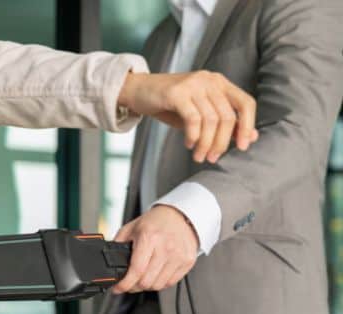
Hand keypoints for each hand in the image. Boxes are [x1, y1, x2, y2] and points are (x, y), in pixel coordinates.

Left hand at [112, 205, 198, 293]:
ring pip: (158, 285)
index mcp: (149, 238)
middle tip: (129, 282)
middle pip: (146, 281)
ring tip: (142, 277)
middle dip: (133, 286)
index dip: (125, 284)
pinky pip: (170, 283)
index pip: (136, 270)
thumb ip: (118, 245)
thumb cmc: (155, 222)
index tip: (118, 288)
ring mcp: (178, 256)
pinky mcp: (187, 262)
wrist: (179, 216)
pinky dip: (160, 282)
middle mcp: (166, 247)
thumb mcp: (131, 228)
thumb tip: (109, 262)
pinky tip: (155, 274)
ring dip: (147, 285)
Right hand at [117, 71, 258, 162]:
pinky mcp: (177, 92)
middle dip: (221, 142)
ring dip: (206, 143)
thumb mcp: (199, 113)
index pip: (245, 103)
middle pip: (228, 116)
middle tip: (212, 158)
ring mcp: (193, 84)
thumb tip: (250, 137)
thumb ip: (222, 123)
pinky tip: (188, 144)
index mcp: (219, 83)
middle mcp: (210, 80)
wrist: (138, 90)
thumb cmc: (169, 104)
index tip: (242, 146)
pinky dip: (193, 136)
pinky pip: (193, 119)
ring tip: (198, 156)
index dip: (247, 126)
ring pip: (211, 120)